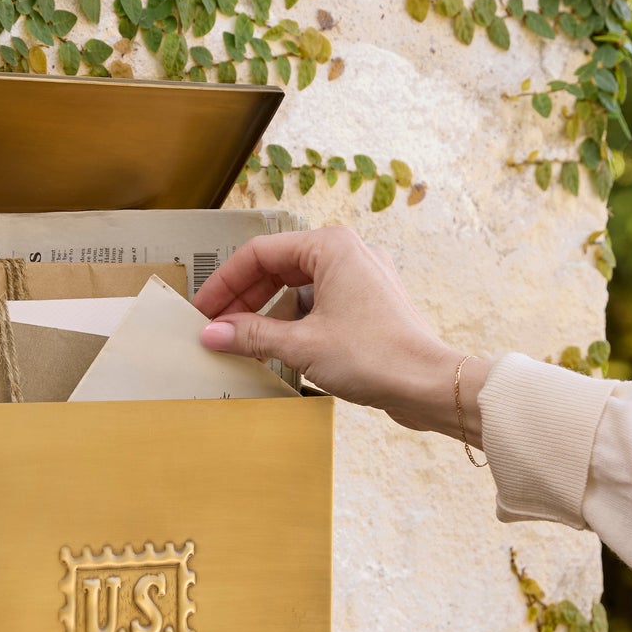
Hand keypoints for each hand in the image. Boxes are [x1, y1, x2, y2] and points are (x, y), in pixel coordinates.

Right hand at [195, 226, 489, 443]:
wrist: (428, 384)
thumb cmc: (377, 355)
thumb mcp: (301, 345)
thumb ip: (251, 335)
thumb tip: (213, 333)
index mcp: (330, 246)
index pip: (259, 253)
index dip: (224, 282)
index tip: (203, 309)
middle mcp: (347, 253)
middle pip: (277, 268)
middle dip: (243, 299)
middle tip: (216, 326)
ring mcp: (360, 279)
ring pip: (297, 288)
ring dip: (266, 313)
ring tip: (241, 342)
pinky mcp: (367, 305)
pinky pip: (317, 304)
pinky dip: (292, 322)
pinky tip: (275, 348)